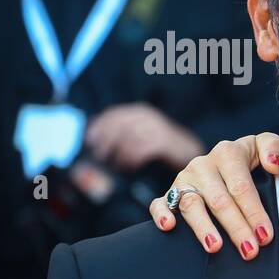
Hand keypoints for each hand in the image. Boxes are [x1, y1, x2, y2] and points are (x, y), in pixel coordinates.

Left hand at [85, 103, 204, 171]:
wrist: (190, 150)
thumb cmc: (161, 145)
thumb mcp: (142, 133)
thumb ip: (123, 133)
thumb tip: (94, 139)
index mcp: (139, 111)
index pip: (112, 115)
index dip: (98, 127)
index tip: (89, 141)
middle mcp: (146, 116)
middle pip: (117, 127)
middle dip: (105, 143)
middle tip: (99, 157)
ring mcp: (155, 127)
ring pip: (126, 140)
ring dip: (117, 155)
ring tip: (115, 165)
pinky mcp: (162, 141)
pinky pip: (138, 151)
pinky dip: (131, 160)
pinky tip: (130, 167)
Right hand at [148, 132, 278, 258]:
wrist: (228, 161)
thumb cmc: (252, 159)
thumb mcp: (267, 147)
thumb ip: (274, 147)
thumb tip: (273, 164)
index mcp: (228, 153)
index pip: (241, 187)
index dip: (254, 212)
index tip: (265, 235)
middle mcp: (203, 165)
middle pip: (219, 200)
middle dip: (236, 227)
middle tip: (249, 250)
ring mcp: (184, 179)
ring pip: (191, 205)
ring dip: (203, 228)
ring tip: (215, 247)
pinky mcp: (169, 192)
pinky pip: (159, 203)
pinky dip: (162, 214)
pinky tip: (169, 227)